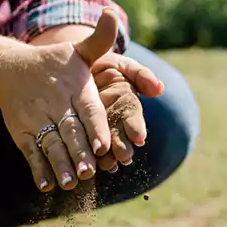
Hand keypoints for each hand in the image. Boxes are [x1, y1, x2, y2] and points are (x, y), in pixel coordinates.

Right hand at [0, 10, 120, 191]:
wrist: (8, 68)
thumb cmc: (55, 63)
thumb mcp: (78, 49)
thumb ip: (100, 39)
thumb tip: (112, 14)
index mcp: (73, 86)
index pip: (87, 108)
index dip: (95, 127)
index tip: (103, 144)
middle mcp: (54, 103)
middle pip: (69, 131)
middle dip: (80, 152)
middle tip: (91, 171)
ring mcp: (36, 118)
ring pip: (51, 144)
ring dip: (61, 165)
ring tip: (72, 182)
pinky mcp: (22, 132)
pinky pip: (31, 153)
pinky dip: (38, 170)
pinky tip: (47, 186)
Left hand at [91, 53, 163, 172]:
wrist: (66, 65)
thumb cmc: (97, 61)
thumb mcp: (117, 62)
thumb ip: (138, 73)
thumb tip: (160, 89)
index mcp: (123, 101)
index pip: (131, 115)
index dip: (135, 127)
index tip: (139, 138)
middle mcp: (112, 117)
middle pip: (119, 134)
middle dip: (123, 146)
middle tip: (124, 157)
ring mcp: (95, 127)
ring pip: (104, 145)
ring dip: (108, 157)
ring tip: (109, 165)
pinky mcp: (79, 134)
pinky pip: (85, 147)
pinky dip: (89, 157)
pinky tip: (90, 166)